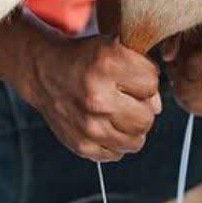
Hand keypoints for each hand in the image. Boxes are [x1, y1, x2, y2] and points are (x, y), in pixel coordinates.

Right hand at [20, 35, 161, 161]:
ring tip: (118, 114)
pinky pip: (117, 154)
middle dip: (141, 107)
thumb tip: (157, 108)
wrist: (44, 72)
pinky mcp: (82, 145)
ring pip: (136, 141)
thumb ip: (143, 72)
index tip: (130, 76)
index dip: (145, 78)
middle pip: (147, 117)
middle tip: (126, 98)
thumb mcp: (114, 48)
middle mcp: (97, 97)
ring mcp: (89, 125)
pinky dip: (114, 142)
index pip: (152, 83)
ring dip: (131, 128)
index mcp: (107, 64)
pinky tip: (104, 124)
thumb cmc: (86, 59)